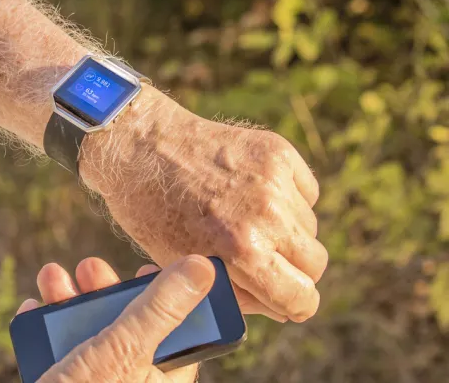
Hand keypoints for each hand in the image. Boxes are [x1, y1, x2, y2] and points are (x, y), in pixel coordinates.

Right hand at [16, 255, 213, 382]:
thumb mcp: (126, 350)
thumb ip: (161, 309)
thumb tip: (201, 268)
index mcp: (162, 378)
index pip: (177, 329)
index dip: (165, 295)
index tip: (148, 268)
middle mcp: (132, 381)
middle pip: (126, 324)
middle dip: (103, 289)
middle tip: (89, 268)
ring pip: (87, 333)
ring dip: (66, 299)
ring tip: (51, 277)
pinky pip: (56, 351)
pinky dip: (43, 327)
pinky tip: (33, 308)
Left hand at [80, 87, 327, 322]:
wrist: (140, 146)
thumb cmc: (153, 211)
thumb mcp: (184, 265)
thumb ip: (236, 291)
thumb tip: (281, 308)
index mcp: (242, 252)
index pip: (302, 298)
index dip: (296, 305)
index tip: (291, 301)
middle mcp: (266, 217)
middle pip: (314, 264)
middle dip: (293, 270)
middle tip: (265, 261)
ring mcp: (275, 181)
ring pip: (309, 227)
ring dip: (287, 231)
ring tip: (246, 220)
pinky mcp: (278, 152)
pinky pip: (306, 191)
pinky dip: (288, 198)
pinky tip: (252, 194)